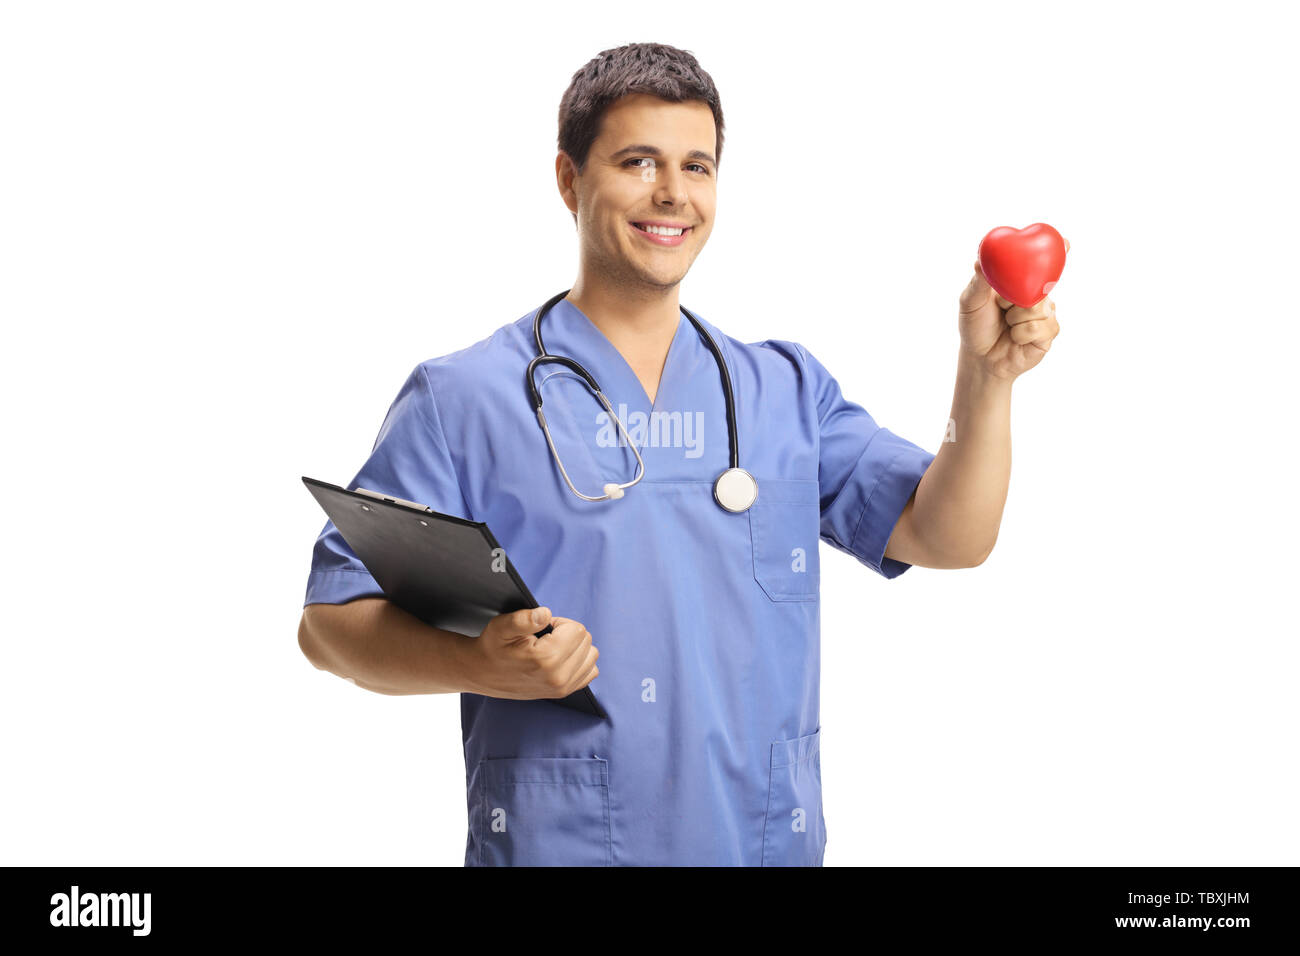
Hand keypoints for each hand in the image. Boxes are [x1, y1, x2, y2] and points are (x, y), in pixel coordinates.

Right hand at [468, 606, 598, 700]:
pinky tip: (561, 659)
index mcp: (546, 659)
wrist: (482, 673)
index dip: (560, 623)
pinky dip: (580, 661)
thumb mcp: (501, 626)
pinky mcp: (564, 692)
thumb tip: (546, 614)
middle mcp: (558, 677)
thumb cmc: (493, 647)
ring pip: (591, 655)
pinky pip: (590, 671)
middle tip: (544, 639)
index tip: (542, 629)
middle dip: (568, 633)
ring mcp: (562, 688)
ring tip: (552, 648)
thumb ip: (524, 619)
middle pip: (586, 641)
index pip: (577, 630)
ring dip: (576, 647)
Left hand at [958, 238, 1066, 380]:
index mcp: (1021, 281)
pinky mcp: (1049, 332)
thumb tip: (979, 260)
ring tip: (1007, 324)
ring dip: (1015, 317)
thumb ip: (979, 281)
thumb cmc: (976, 326)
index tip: (1065, 243)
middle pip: (1042, 284)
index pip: (1042, 263)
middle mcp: (1036, 294)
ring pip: (1038, 307)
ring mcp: (1045, 312)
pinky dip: (1021, 333)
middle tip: (1003, 306)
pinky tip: (1015, 337)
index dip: (1057, 251)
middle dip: (1017, 297)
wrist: (980, 358)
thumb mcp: (971, 302)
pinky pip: (1039, 326)